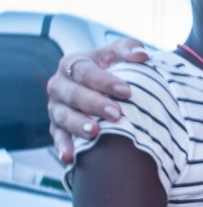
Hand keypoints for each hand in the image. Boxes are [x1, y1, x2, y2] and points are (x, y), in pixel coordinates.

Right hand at [47, 37, 148, 162]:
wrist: (101, 86)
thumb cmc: (111, 67)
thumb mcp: (118, 54)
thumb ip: (129, 49)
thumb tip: (142, 56)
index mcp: (72, 64)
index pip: (85, 71)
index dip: (105, 81)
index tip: (127, 91)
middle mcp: (59, 85)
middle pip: (73, 95)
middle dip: (95, 104)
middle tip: (117, 114)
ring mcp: (56, 107)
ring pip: (63, 117)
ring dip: (78, 125)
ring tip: (95, 132)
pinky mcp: (57, 127)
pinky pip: (57, 137)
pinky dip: (63, 147)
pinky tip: (69, 157)